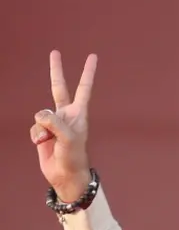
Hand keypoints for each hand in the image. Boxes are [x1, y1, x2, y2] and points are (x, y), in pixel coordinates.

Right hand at [30, 50, 97, 202]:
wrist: (66, 176)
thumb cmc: (73, 158)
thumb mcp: (68, 138)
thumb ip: (54, 121)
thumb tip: (40, 115)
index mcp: (78, 114)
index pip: (83, 89)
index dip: (87, 73)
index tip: (93, 57)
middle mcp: (65, 115)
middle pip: (59, 88)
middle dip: (56, 70)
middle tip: (55, 53)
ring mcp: (53, 123)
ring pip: (40, 115)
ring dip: (42, 129)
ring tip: (50, 141)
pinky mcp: (43, 133)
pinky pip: (34, 128)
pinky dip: (36, 136)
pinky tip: (43, 144)